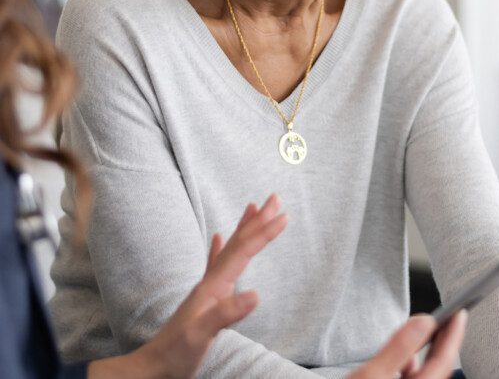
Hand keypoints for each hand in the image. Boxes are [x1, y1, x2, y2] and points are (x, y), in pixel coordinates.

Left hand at [88, 194, 286, 378]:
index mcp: (213, 285)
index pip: (243, 251)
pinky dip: (219, 247)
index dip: (264, 233)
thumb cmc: (176, 352)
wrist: (153, 366)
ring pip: (230, 248)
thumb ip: (227, 313)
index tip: (284, 216)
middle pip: (238, 242)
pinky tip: (217, 237)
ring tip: (253, 207)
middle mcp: (211, 280)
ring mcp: (207, 288)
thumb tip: (256, 294)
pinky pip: (215, 263)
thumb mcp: (202, 334)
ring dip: (244, 227)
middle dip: (258, 220)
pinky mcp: (204, 297)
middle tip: (274, 198)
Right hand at [347, 311, 466, 378]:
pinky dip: (414, 365)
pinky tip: (408, 357)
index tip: (459, 313)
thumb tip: (424, 322)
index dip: (453, 335)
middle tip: (452, 317)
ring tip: (431, 331)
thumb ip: (400, 347)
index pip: (443, 362)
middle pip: (439, 370)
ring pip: (427, 376)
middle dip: (445, 343)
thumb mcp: (373, 373)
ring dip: (429, 353)